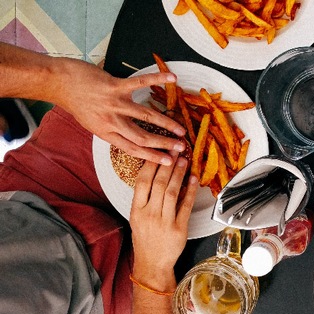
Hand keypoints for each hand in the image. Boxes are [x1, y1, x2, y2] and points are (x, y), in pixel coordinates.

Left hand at [54, 58, 185, 164]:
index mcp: (106, 133)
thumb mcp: (91, 123)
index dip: (153, 157)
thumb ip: (111, 130)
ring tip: (181, 129)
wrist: (58, 83)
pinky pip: (140, 83)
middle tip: (181, 147)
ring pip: (145, 116)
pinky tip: (172, 78)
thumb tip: (129, 136)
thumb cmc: (75, 102)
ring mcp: (114, 103)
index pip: (133, 149)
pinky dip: (157, 79)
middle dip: (164, 144)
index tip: (168, 162)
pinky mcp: (115, 86)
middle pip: (143, 137)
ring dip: (166, 123)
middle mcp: (112, 121)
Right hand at [130, 155, 196, 283]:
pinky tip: (194, 180)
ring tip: (184, 160)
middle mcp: (149, 214)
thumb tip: (156, 175)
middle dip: (167, 164)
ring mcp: (164, 221)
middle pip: (159, 183)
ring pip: (172, 192)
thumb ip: (144, 198)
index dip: (151, 164)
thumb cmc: (145, 239)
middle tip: (175, 150)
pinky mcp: (179, 229)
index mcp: (136, 210)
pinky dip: (191, 191)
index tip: (158, 151)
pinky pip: (186, 206)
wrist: (152, 263)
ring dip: (179, 174)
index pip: (142, 182)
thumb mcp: (137, 218)